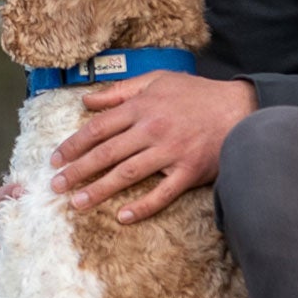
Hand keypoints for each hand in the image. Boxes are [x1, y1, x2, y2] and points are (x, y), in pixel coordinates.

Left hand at [52, 72, 254, 222]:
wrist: (242, 109)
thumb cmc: (198, 94)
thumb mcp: (158, 81)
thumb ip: (120, 91)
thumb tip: (87, 101)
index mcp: (141, 108)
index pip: (97, 128)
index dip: (73, 145)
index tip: (55, 159)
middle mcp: (152, 130)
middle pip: (106, 153)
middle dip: (77, 170)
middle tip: (55, 186)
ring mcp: (171, 152)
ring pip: (127, 174)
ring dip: (100, 190)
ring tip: (77, 203)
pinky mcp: (190, 172)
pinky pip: (163, 193)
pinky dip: (143, 206)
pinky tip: (123, 217)